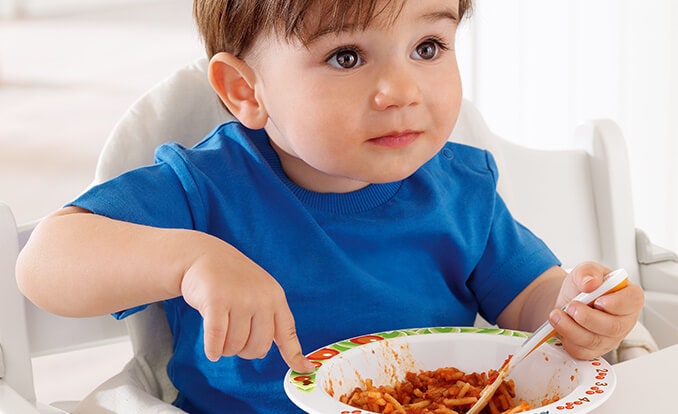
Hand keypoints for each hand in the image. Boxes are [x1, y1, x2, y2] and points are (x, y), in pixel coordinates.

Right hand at [180, 238, 314, 372]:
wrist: (204, 256)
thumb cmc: (233, 281)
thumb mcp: (259, 293)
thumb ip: (272, 321)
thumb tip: (295, 358)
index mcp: (275, 297)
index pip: (287, 332)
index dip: (295, 354)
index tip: (305, 369)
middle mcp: (261, 298)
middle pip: (258, 348)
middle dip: (243, 351)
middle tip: (234, 336)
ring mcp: (239, 299)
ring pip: (235, 346)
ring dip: (225, 348)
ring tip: (221, 332)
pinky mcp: (216, 301)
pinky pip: (217, 340)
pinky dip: (213, 350)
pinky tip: (211, 351)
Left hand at [549, 262, 643, 359]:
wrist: (567, 300)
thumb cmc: (583, 287)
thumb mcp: (585, 270)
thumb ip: (588, 272)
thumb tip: (590, 282)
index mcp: (628, 298)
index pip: (633, 301)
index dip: (617, 303)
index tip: (599, 300)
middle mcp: (623, 321)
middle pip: (613, 327)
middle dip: (589, 318)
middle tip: (571, 306)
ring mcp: (609, 338)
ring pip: (595, 341)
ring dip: (572, 328)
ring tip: (557, 314)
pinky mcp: (593, 350)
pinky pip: (582, 351)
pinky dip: (567, 338)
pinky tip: (558, 325)